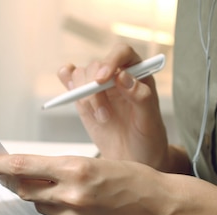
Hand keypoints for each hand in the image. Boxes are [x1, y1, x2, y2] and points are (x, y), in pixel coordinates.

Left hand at [0, 154, 182, 214]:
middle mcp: (72, 196)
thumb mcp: (100, 162)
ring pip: (40, 205)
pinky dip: (60, 212)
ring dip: (40, 195)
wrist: (166, 209)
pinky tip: (79, 206)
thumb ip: (65, 169)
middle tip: (6, 173)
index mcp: (77, 169)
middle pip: (25, 188)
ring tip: (59, 187)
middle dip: (12, 180)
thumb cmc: (139, 180)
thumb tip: (36, 172)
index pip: (24, 166)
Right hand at [59, 43, 168, 169]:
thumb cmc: (148, 139)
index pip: (122, 53)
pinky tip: (68, 89)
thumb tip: (123, 76)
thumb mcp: (150, 121)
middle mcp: (117, 76)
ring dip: (84, 95)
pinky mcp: (85, 101)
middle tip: (103, 114)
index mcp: (138, 74)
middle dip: (94, 88)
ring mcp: (99, 89)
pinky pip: (71, 83)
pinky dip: (66, 81)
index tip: (103, 79)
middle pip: (97, 66)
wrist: (134, 159)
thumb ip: (140, 97)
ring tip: (101, 118)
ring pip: (82, 76)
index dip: (110, 61)